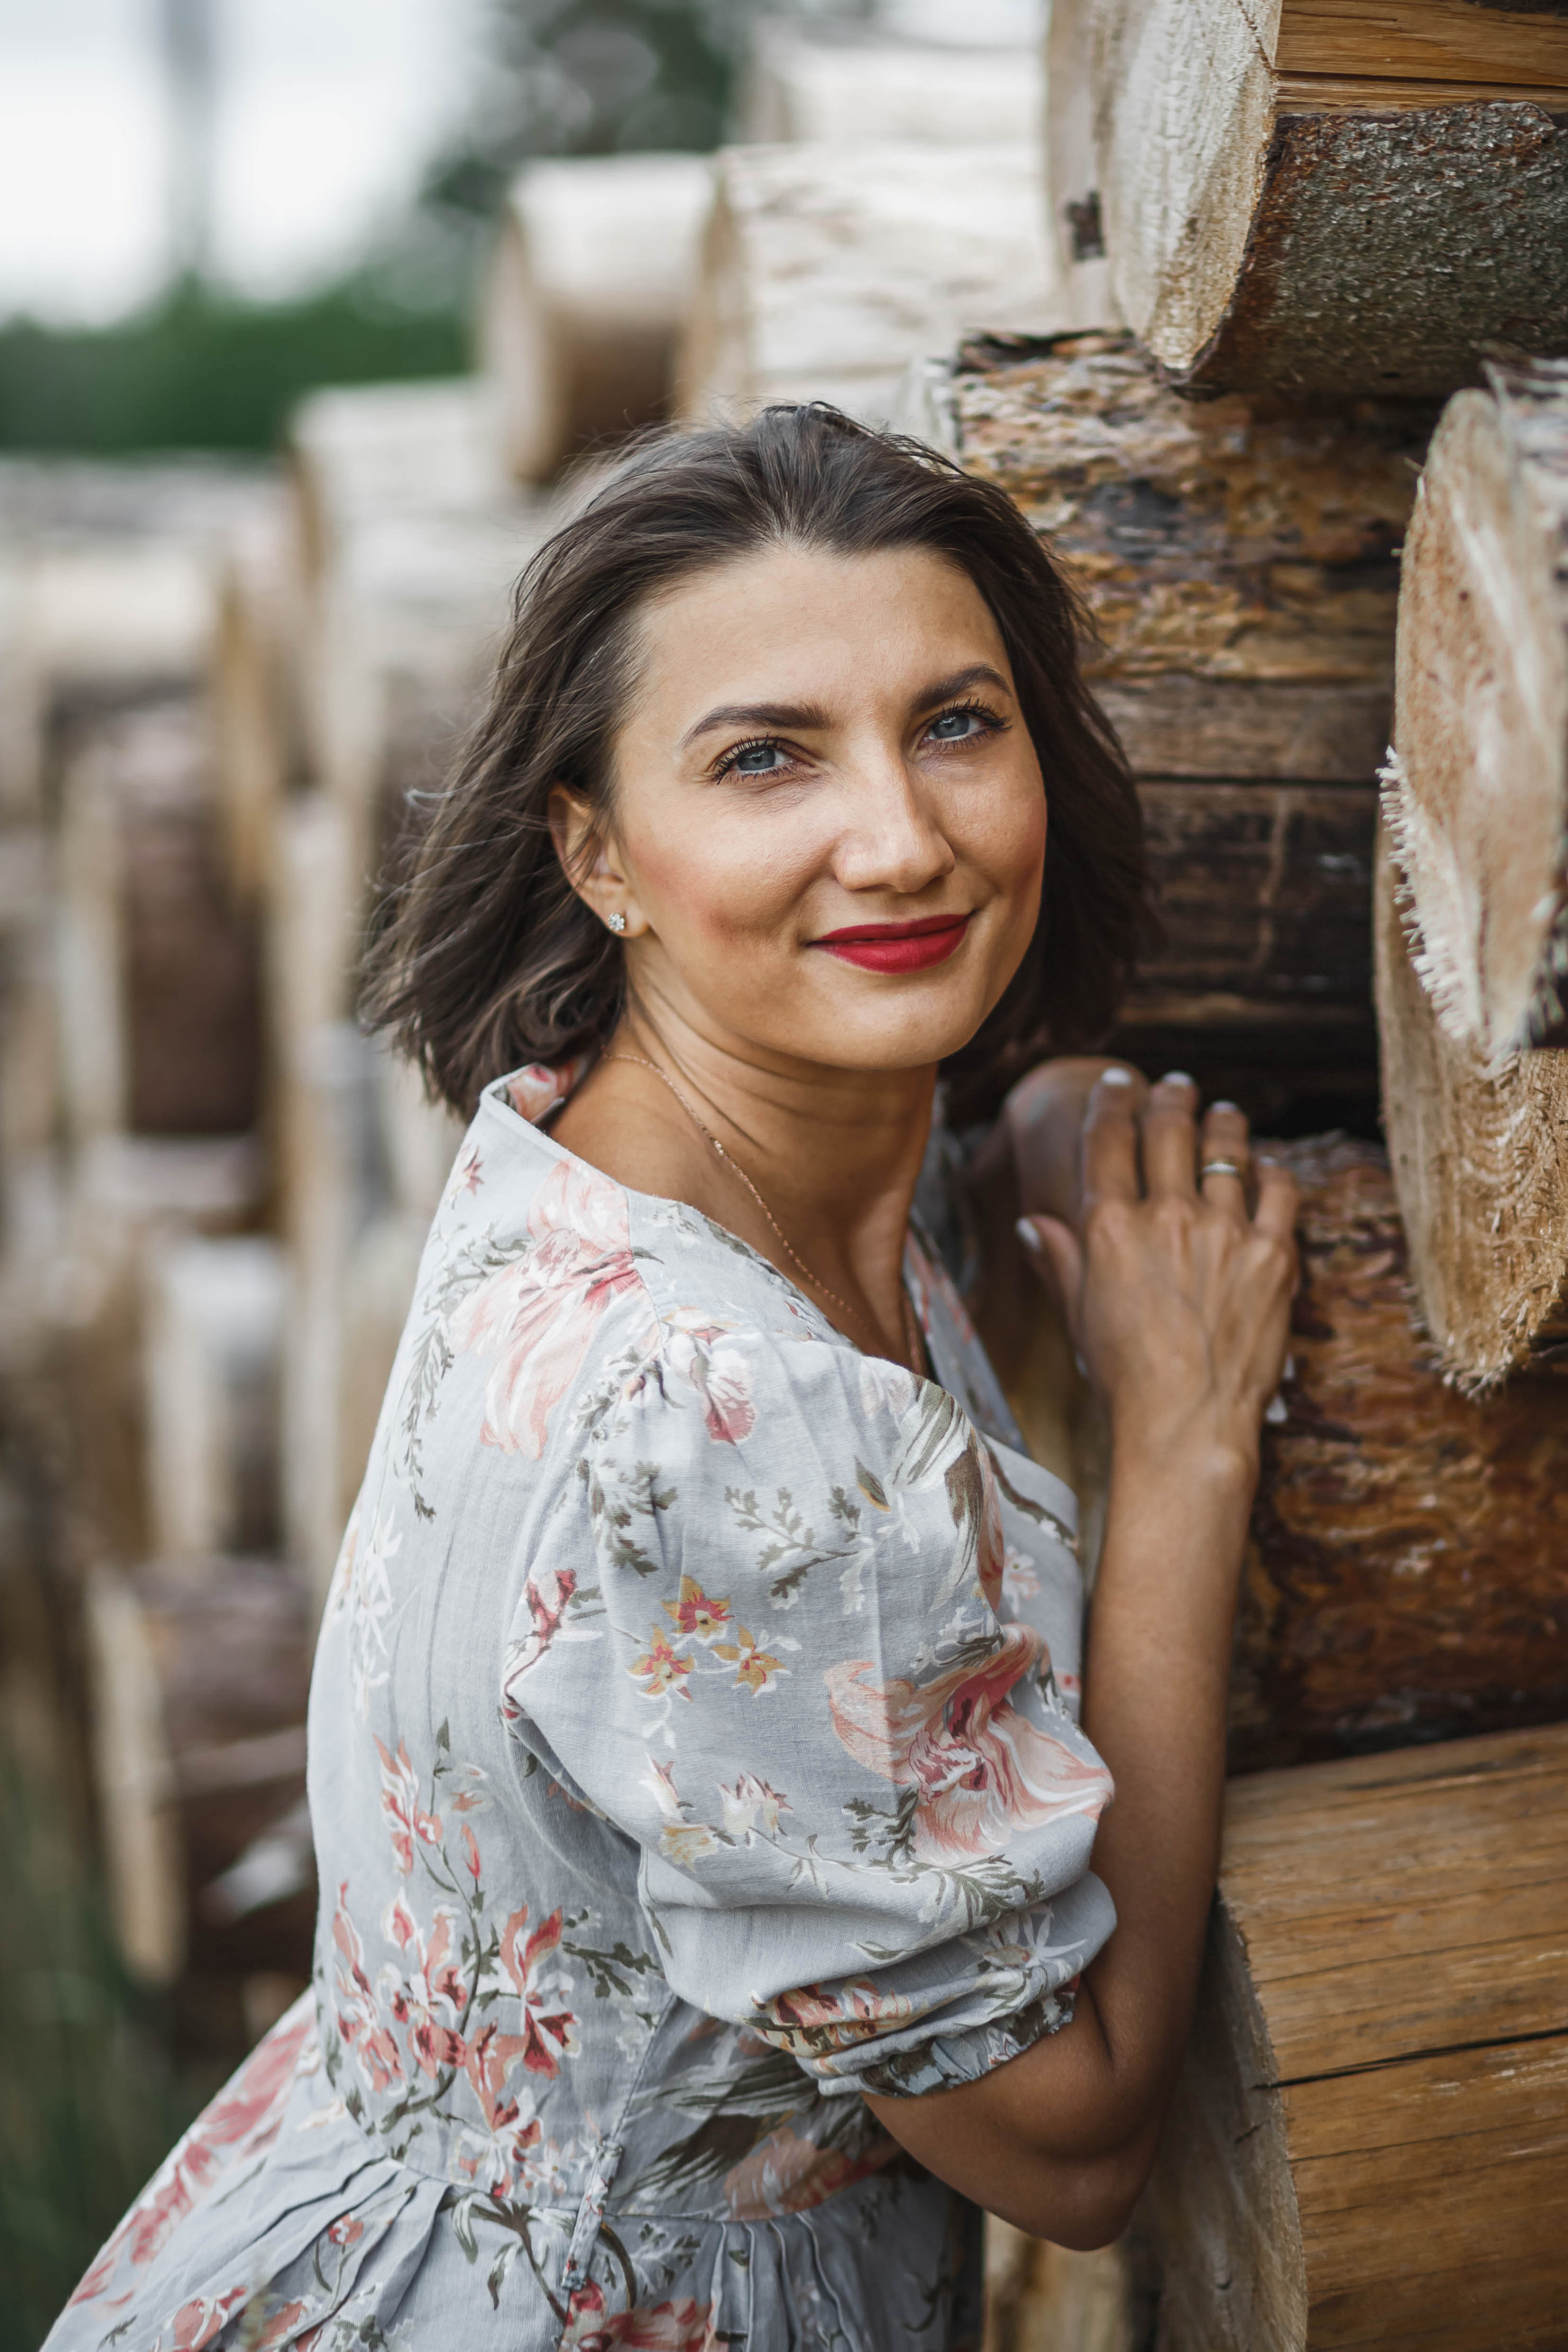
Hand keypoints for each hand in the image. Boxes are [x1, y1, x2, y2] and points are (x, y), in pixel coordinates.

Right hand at [1016, 1072, 1296, 1475]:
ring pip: (1228, 1148)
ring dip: (1224, 1122)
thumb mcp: (1078, 1315)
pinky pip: (1280, 1190)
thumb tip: (1031, 1224)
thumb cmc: (1125, 1378)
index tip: (1119, 1084)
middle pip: (1169, 1128)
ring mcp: (1225, 1232)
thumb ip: (1059, 1260)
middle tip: (1175, 1088)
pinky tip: (1265, 1169)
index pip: (1108, 1138)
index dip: (1113, 1101)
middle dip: (1170, 1098)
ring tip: (1223, 1113)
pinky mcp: (1274, 1255)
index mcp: (1110, 1227)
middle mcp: (1167, 1217)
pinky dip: (1271, 1171)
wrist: (1188, 1424)